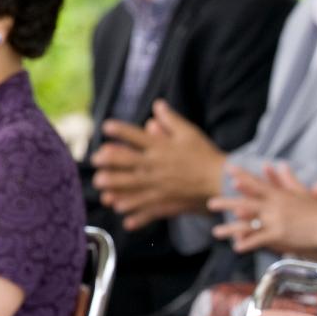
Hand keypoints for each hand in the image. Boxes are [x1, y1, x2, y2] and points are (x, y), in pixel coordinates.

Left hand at [91, 100, 225, 228]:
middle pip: (125, 161)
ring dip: (113, 184)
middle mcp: (156, 165)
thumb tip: (158, 104)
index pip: (135, 136)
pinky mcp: (165, 201)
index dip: (119, 130)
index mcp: (161, 147)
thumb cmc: (206, 155)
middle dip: (108, 159)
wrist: (221, 180)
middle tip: (95, 160)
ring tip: (101, 184)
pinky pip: (145, 207)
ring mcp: (158, 185)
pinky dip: (133, 210)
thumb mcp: (190, 133)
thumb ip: (172, 119)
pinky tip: (122, 211)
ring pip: (129, 185)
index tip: (106, 127)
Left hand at [210, 163, 316, 254]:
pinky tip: (236, 248)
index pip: (257, 184)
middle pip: (246, 203)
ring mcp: (275, 221)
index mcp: (280, 195)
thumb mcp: (304, 193)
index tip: (227, 170)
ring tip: (216, 232)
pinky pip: (259, 240)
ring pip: (248, 224)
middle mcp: (274, 206)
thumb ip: (289, 180)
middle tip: (211, 203)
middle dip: (227, 203)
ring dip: (230, 228)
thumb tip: (281, 165)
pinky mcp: (279, 235)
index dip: (242, 177)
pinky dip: (247, 244)